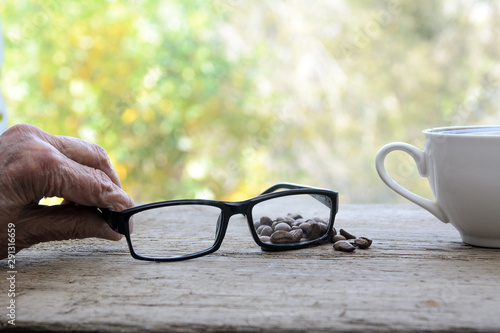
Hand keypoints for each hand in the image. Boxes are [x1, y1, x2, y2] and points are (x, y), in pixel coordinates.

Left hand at [0, 124, 134, 258]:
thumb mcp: (20, 232)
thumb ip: (71, 226)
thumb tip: (110, 229)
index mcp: (38, 163)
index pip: (95, 183)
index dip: (118, 204)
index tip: (129, 223)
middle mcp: (36, 139)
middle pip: (96, 158)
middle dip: (111, 187)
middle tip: (116, 216)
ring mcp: (28, 134)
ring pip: (82, 151)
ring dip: (94, 178)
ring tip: (92, 210)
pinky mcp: (23, 137)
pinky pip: (63, 150)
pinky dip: (75, 170)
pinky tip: (70, 196)